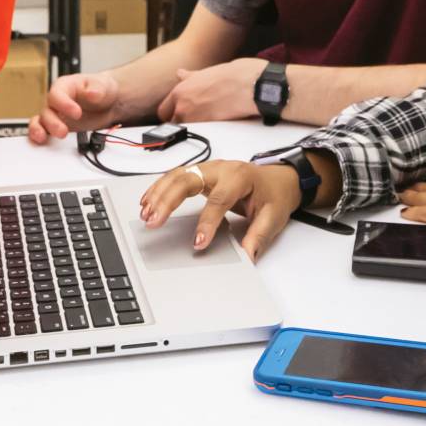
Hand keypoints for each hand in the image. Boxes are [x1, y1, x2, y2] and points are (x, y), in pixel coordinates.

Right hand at [28, 72, 121, 143]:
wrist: (108, 102)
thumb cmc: (101, 89)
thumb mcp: (103, 86)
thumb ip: (97, 89)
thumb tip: (93, 93)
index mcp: (65, 86)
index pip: (57, 94)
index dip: (63, 104)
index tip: (77, 113)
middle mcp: (57, 101)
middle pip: (47, 111)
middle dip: (53, 123)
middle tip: (63, 132)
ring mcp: (55, 115)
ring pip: (40, 122)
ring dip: (40, 130)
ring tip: (43, 138)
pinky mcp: (57, 127)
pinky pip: (43, 131)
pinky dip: (40, 137)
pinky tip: (42, 142)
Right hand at [137, 160, 299, 261]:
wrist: (279, 179)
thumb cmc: (275, 195)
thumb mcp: (273, 217)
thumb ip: (258, 237)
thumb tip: (246, 257)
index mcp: (240, 177)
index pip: (219, 199)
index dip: (207, 222)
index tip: (198, 243)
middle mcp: (221, 169)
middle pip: (188, 179)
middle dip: (168, 201)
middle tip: (154, 222)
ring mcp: (209, 169)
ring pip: (177, 175)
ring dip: (159, 194)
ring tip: (146, 214)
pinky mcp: (201, 174)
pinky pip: (175, 177)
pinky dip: (159, 188)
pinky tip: (147, 201)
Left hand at [156, 58, 260, 123]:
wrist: (251, 85)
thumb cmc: (234, 75)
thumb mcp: (207, 72)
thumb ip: (190, 77)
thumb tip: (180, 74)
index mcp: (180, 90)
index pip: (163, 110)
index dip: (170, 113)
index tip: (177, 114)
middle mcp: (182, 106)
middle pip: (171, 123)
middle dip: (178, 122)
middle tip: (192, 119)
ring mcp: (194, 119)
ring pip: (185, 130)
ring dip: (192, 128)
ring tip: (207, 120)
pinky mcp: (208, 129)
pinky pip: (199, 134)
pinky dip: (204, 132)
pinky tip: (215, 124)